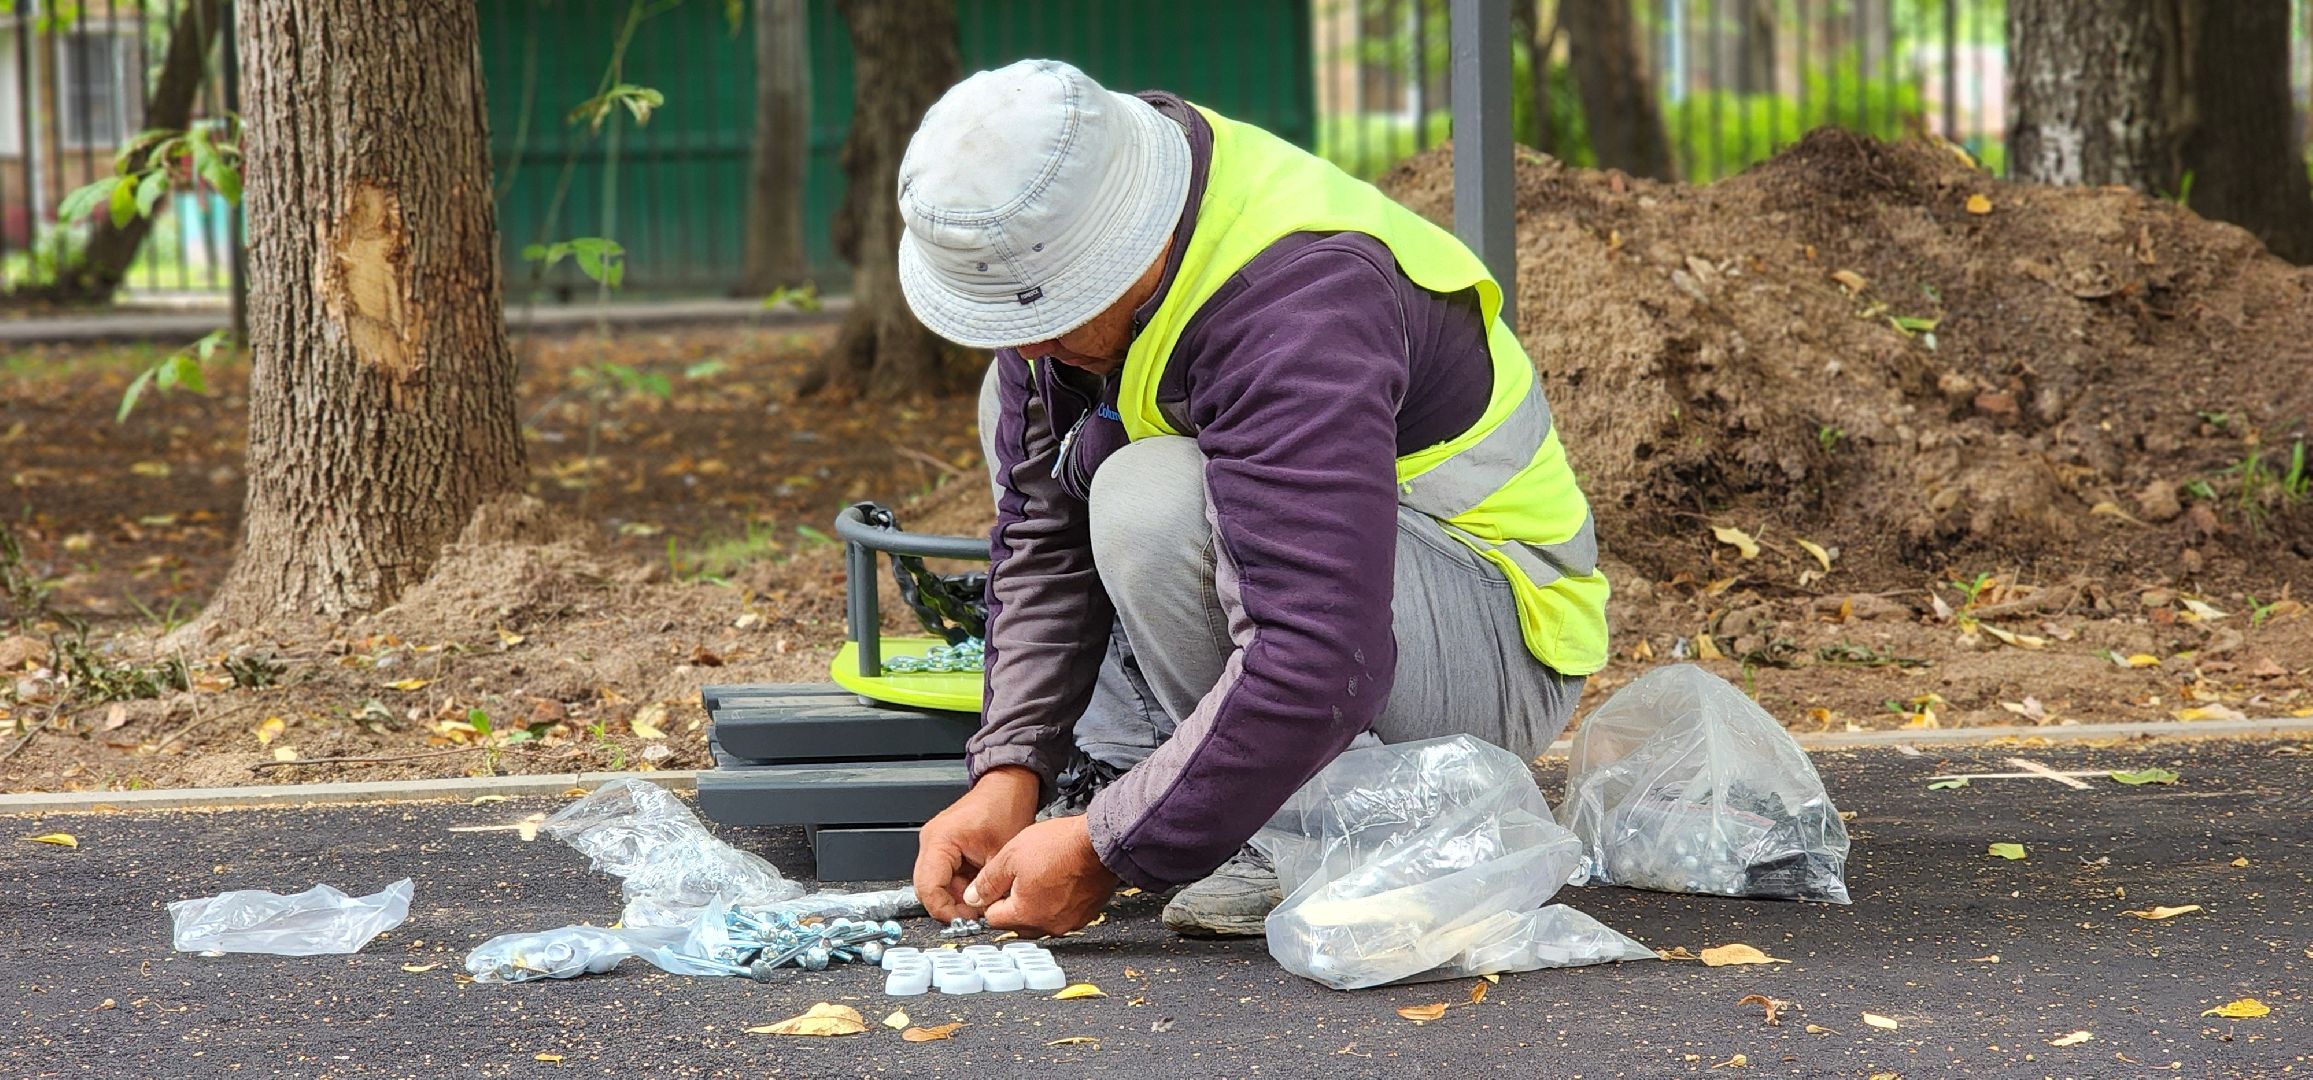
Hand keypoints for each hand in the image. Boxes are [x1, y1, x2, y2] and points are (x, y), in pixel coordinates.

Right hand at [913, 765, 1040, 921]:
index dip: (945, 910)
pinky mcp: (945, 846)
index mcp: (939, 840)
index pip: (928, 888)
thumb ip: (987, 887)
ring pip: (937, 884)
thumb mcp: (1000, 855)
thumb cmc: (1005, 807)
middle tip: (974, 916)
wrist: (1009, 786)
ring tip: (981, 902)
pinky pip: (947, 875)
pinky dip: (962, 886)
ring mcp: (936, 844)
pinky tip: (980, 889)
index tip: (963, 921)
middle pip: (928, 888)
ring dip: (957, 897)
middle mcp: (931, 841)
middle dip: (950, 906)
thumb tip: (981, 913)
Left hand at [965, 815, 1119, 937]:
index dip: (991, 899)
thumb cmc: (1061, 846)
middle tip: (1019, 879)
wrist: (1100, 841)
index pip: (993, 919)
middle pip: (1017, 924)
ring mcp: (1070, 922)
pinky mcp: (1086, 915)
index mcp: (1025, 914)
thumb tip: (973, 898)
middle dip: (1013, 904)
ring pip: (1041, 920)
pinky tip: (1060, 882)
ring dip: (1036, 905)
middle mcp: (1048, 925)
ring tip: (1042, 877)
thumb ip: (987, 881)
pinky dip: (1058, 903)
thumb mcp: (1011, 856)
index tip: (997, 885)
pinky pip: (1063, 915)